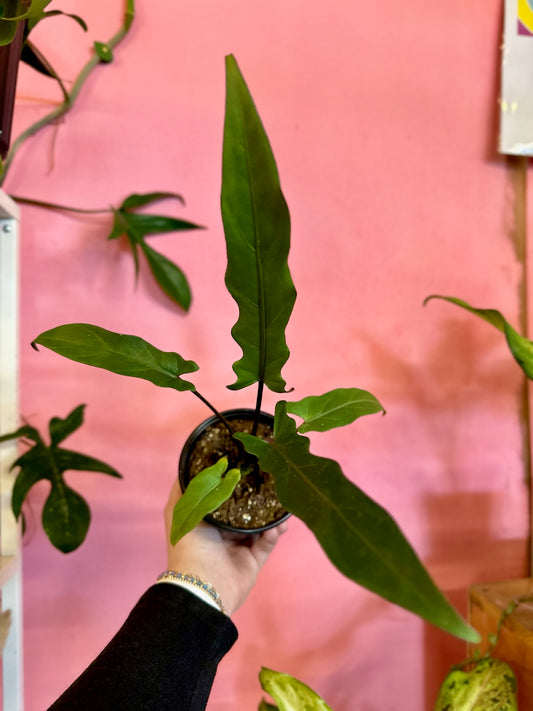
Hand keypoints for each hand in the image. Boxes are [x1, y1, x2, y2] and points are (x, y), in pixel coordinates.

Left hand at [163, 476, 287, 614]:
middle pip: (244, 508)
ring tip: (281, 501)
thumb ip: (185, 488)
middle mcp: (222, 531)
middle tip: (270, 479)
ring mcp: (239, 546)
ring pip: (260, 524)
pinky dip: (274, 532)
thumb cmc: (188, 545)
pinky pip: (267, 542)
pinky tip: (278, 524)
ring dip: (271, 513)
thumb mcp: (180, 511)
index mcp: (206, 520)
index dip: (233, 482)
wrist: (203, 585)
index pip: (222, 496)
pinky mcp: (253, 560)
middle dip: (257, 496)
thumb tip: (190, 464)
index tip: (246, 464)